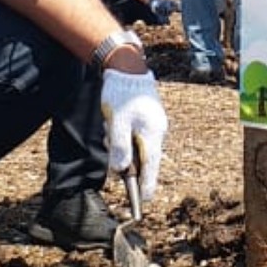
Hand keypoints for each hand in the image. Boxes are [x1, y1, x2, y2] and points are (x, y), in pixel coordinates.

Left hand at [101, 69, 168, 199]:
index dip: (147, 185)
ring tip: (110, 124)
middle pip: (144, 158)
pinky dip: (123, 135)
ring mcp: (153, 125)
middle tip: (112, 146)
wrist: (126, 66)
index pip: (151, 167)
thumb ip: (119, 147)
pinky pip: (135, 135)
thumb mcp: (116, 122)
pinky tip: (113, 122)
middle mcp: (157, 131)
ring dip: (121, 144)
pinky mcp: (147, 119)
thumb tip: (121, 170)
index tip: (144, 201)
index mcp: (152, 134)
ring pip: (137, 146)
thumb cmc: (121, 94)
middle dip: (127, 159)